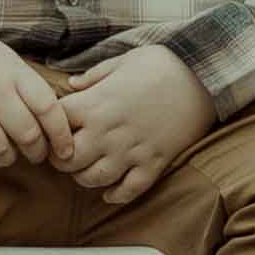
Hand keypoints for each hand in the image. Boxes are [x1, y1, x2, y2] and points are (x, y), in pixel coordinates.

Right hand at [0, 0, 72, 174]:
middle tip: (35, 156)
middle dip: (36, 153)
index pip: (49, 109)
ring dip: (5, 159)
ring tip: (5, 157)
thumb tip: (48, 111)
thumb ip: (22, 81)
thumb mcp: (1, 53)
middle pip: (27, 134)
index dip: (62, 135)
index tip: (66, 151)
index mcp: (13, 71)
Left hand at [50, 41, 218, 203]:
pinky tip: (110, 190)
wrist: (205, 77)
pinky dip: (115, 195)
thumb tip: (71, 85)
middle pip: (67, 161)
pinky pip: (128, 190)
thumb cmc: (163, 64)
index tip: (54, 127)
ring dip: (84, 178)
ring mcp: (131, 150)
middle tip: (66, 154)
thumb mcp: (123, 60)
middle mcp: (108, 131)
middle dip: (61, 160)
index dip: (49, 128)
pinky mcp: (154, 163)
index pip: (55, 125)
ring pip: (93, 179)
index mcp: (96, 104)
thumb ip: (93, 75)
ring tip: (87, 169)